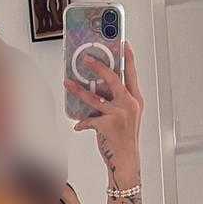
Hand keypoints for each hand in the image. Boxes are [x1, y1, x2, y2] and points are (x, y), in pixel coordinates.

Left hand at [64, 41, 143, 183]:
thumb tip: (99, 89)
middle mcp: (129, 104)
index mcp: (135, 100)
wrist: (126, 159)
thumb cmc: (124, 138)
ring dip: (78, 90)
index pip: (131, 74)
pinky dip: (82, 123)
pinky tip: (78, 126)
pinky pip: (89, 120)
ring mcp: (119, 114)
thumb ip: (116, 101)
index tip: (123, 44)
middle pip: (113, 79)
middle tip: (86, 58)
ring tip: (67, 83)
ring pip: (94, 97)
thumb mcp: (127, 116)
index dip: (128, 58)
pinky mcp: (107, 125)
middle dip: (98, 66)